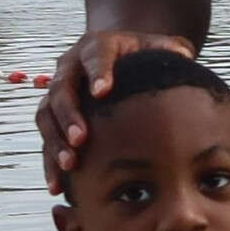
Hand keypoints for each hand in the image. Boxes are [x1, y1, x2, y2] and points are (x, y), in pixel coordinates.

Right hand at [42, 26, 198, 188]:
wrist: (121, 58)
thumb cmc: (144, 56)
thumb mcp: (158, 47)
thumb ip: (171, 49)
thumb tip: (183, 56)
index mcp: (96, 46)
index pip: (95, 56)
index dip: (98, 73)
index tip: (101, 91)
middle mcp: (70, 66)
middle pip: (62, 88)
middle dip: (69, 114)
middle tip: (80, 139)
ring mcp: (59, 90)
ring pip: (47, 114)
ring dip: (55, 140)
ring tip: (70, 164)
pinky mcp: (53, 114)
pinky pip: (47, 136)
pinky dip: (50, 161)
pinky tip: (58, 184)